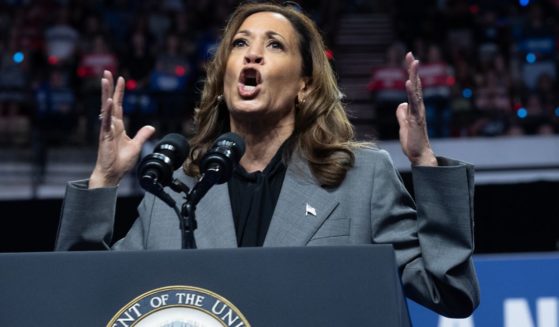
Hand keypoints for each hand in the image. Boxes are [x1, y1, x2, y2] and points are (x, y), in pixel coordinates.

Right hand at [89, 71, 155, 187]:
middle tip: (107, 72)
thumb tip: (151, 127)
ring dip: (106, 93)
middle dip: (109, 87)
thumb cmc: (121, 162)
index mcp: (118, 126)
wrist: (112, 173)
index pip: (119, 105)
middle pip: (110, 102)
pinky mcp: (105, 136)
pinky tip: (109, 102)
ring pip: (106, 108)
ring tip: (104, 80)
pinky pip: (106, 121)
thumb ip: (142, 135)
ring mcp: (107, 129)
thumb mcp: (136, 146)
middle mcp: (111, 125)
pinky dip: (108, 111)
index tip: (120, 79)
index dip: (119, 92)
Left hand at [395, 52, 436, 166]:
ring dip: (414, 76)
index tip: (409, 59)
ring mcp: (419, 112)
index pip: (413, 86)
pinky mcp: (417, 119)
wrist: (419, 155)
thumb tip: (401, 104)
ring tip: (413, 63)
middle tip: (411, 54)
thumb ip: (402, 114)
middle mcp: (419, 107)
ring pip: (416, 91)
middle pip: (416, 84)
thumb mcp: (403, 125)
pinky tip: (409, 82)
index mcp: (415, 107)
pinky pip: (414, 103)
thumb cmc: (413, 141)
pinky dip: (411, 92)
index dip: (411, 73)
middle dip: (413, 69)